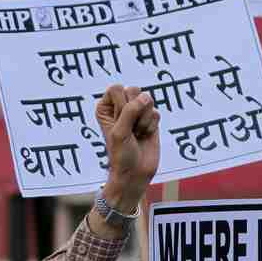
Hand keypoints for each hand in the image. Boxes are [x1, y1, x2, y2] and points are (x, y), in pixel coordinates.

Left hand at [96, 85, 159, 212]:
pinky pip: (156, 112)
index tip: (118, 122)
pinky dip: (151, 126)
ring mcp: (136, 111)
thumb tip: (145, 97)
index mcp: (105, 107)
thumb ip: (130, 111)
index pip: (116, 88)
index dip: (121, 105)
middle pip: (133, 90)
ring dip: (143, 120)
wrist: (134, 172)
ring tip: (136, 133)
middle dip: (134, 111)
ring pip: (147, 99)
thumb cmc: (121, 154)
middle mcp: (120, 106)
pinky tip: (144, 135)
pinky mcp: (150, 118)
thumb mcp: (119, 132)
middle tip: (128, 129)